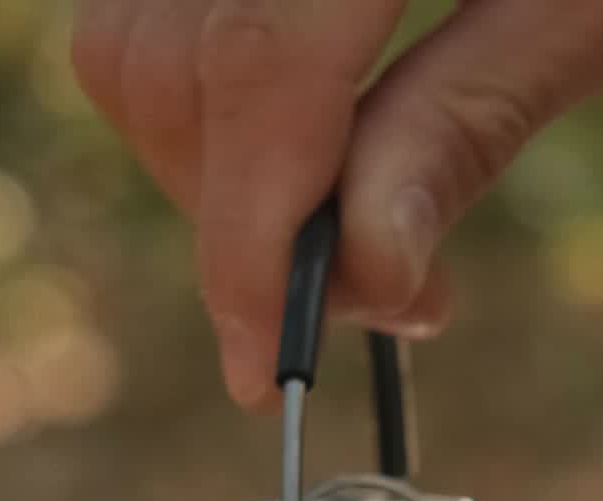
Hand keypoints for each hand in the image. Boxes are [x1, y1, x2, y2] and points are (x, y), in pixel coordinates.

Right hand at [70, 0, 602, 406]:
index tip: (264, 363)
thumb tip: (365, 274)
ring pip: (130, 37)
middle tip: (383, 286)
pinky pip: (150, 4)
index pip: (258, 70)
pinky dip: (210, 83)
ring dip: (218, 156)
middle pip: (166, 61)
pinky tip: (310, 127)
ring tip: (356, 207)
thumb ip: (472, 118)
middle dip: (247, 211)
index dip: (247, 239)